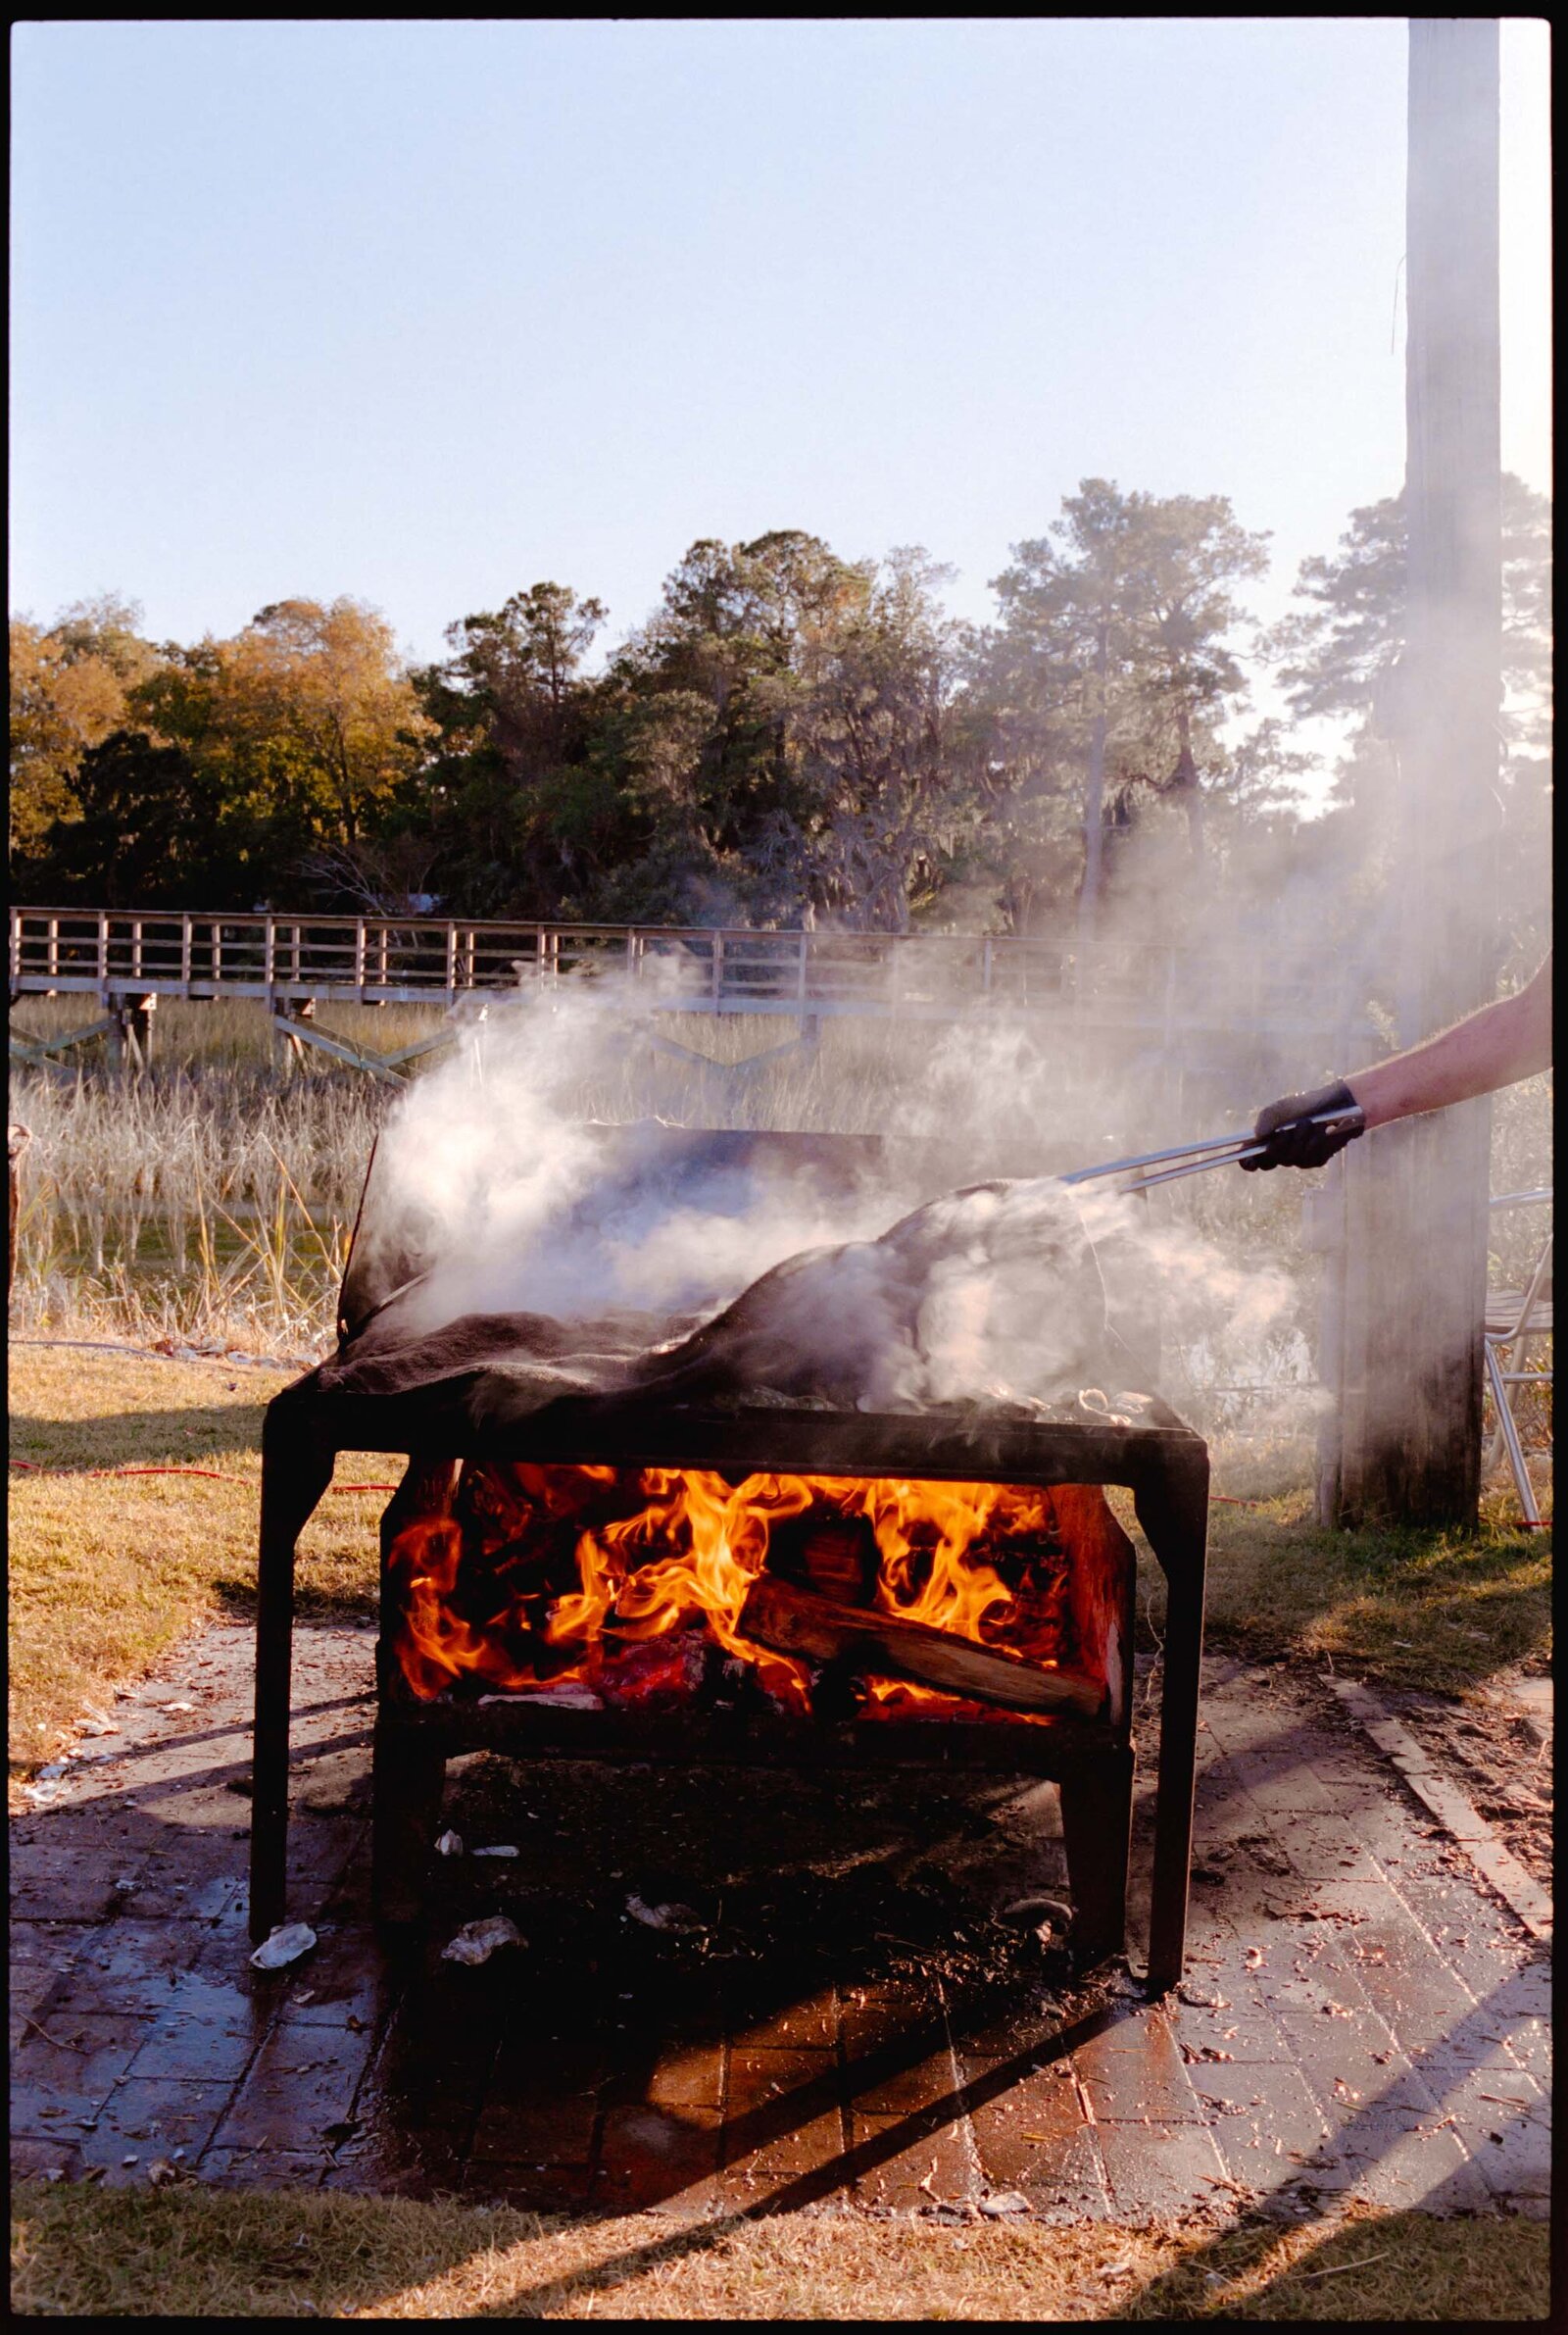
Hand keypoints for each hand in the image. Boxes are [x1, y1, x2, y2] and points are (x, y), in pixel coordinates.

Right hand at [1240, 1080, 1364, 1171]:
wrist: (1337, 1105)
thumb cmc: (1306, 1104)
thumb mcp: (1284, 1107)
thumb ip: (1268, 1117)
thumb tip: (1257, 1134)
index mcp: (1267, 1139)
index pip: (1251, 1157)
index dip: (1248, 1162)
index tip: (1249, 1162)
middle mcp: (1280, 1152)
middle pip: (1272, 1160)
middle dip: (1280, 1144)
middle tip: (1286, 1131)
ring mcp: (1298, 1158)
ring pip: (1293, 1159)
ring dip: (1302, 1139)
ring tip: (1309, 1123)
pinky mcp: (1316, 1160)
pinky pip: (1312, 1158)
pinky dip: (1317, 1142)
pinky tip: (1322, 1132)